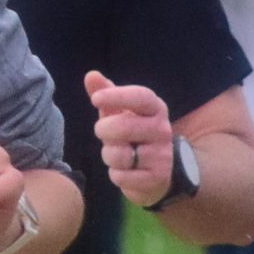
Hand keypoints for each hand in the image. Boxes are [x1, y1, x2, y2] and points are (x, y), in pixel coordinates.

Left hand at [85, 72, 176, 207]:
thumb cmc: (133, 136)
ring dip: (109, 155)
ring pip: (120, 154)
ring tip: (115, 154)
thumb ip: (106, 93)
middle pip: (124, 126)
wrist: (157, 173)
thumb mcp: (120, 113)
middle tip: (101, 131)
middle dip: (103, 130)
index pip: (141, 97)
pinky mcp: (157, 178)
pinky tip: (124, 171)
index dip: (117, 96)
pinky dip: (116, 174)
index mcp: (156, 109)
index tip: (95, 99)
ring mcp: (162, 155)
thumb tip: (90, 75)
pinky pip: (122, 176)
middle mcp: (163, 130)